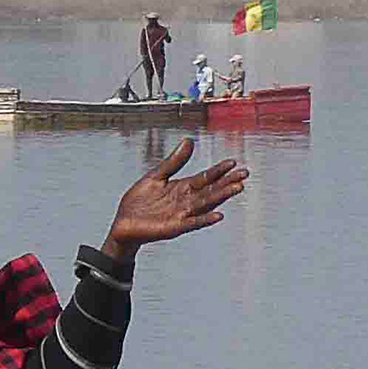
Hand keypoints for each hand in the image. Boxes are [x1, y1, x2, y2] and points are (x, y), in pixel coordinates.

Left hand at [104, 137, 247, 256]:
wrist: (123, 223)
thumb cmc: (139, 202)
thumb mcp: (157, 175)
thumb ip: (174, 161)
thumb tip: (189, 141)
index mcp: (182, 188)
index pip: (205, 177)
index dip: (219, 170)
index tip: (233, 163)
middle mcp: (185, 201)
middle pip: (211, 190)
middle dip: (227, 182)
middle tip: (244, 174)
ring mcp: (182, 215)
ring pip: (206, 204)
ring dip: (222, 197)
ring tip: (237, 188)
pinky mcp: (174, 227)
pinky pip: (193, 223)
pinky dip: (205, 219)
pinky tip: (218, 215)